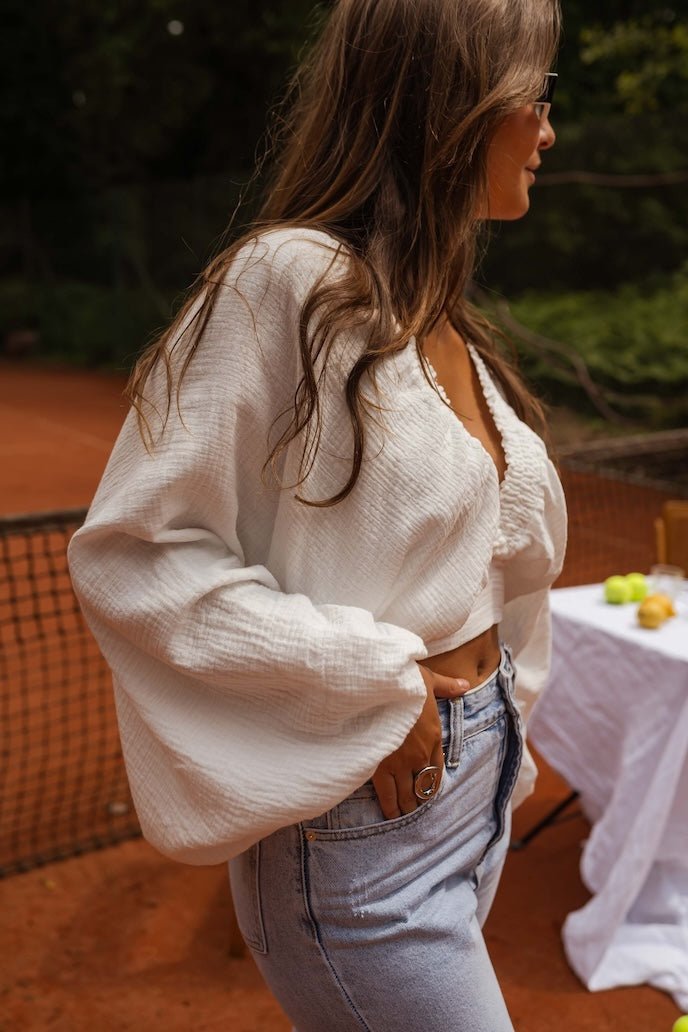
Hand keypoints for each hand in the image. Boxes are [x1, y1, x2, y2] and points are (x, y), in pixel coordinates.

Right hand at [372, 666, 470, 818]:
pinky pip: (387, 794)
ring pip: (407, 793)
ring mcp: (401, 763)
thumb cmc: (404, 681)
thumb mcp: (429, 680)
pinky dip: (389, 806)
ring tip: (403, 815)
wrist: (381, 688)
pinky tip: (389, 814)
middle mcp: (421, 754)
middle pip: (423, 785)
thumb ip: (447, 686)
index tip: (428, 790)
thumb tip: (465, 684)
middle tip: (414, 809)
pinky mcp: (381, 766)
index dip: (432, 781)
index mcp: (434, 736)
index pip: (437, 767)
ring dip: (406, 806)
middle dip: (419, 799)